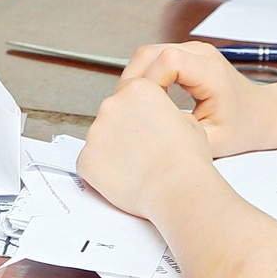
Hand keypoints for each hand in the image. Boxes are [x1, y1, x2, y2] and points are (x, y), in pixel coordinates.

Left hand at [79, 73, 214, 217]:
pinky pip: (90, 162)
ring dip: (113, 150)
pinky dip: (103, 171)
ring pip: (100, 139)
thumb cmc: (187, 159)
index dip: (138, 113)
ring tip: (137, 168)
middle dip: (123, 131)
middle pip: (112, 114)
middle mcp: (112, 105)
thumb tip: (164, 121)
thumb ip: (169, 114)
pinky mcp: (85, 158)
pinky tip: (124, 179)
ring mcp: (95, 132)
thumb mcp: (190, 123)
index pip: (129, 93)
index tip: (145, 128)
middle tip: (143, 151)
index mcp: (138, 90)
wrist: (176, 187)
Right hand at [119, 41, 276, 156]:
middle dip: (133, 82)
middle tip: (130, 110)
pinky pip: (153, 57)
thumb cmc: (244, 128)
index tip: (144, 110)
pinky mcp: (186, 53)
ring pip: (147, 53)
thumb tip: (145, 130)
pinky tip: (147, 99)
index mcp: (211, 72)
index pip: (167, 61)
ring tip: (138, 107)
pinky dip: (144, 76)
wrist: (262, 114)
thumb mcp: (213, 141)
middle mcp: (201, 53)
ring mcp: (193, 50)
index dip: (147, 83)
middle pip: (149, 53)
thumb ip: (180, 134)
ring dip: (136, 78)